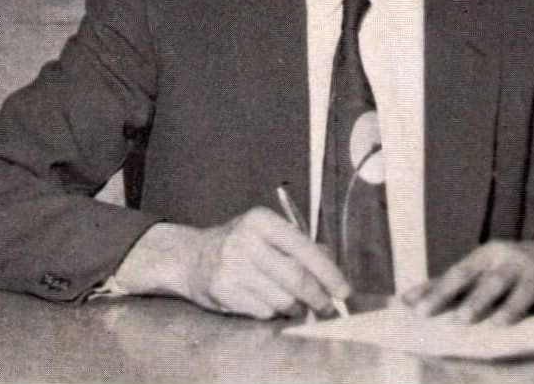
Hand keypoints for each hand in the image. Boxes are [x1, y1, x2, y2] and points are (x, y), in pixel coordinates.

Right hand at [117, 208, 348, 319]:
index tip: (343, 290)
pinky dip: (272, 313)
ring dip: (295, 308)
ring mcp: (231, 265)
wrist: (190, 257)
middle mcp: (245, 240)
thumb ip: (301, 246)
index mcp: (262, 220)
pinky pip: (262, 312)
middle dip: (318, 298)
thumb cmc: (238, 245)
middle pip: (296, 278)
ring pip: (281, 299)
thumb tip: (332, 271)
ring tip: (295, 305)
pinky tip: (266, 303)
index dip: (329, 273)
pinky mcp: (223, 289)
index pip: (305, 249)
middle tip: (327, 307)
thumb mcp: (268, 234)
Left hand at [400, 240, 533, 324]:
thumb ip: (444, 285)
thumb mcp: (476, 270)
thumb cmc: (502, 270)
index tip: (419, 312)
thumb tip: (404, 301)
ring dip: (511, 308)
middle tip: (460, 320)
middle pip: (492, 282)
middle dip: (476, 301)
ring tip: (499, 326)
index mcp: (486, 255)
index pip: (459, 274)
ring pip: (523, 291)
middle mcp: (511, 261)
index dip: (439, 293)